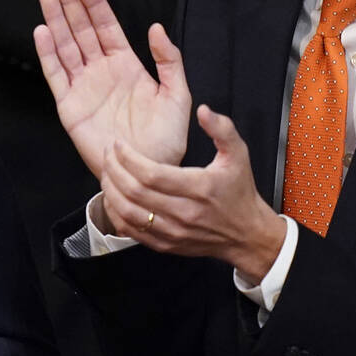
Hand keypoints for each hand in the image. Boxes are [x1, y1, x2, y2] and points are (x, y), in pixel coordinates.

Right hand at [33, 0, 190, 185]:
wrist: (148, 172)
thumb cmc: (166, 139)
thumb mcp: (177, 95)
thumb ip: (169, 60)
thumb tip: (155, 28)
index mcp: (126, 65)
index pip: (107, 27)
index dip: (95, 4)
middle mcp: (101, 72)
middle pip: (81, 30)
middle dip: (70, 3)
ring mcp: (83, 87)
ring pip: (65, 46)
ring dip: (56, 20)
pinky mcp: (69, 106)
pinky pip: (56, 75)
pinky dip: (48, 53)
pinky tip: (42, 31)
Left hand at [99, 105, 286, 281]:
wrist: (247, 235)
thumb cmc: (239, 193)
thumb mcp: (238, 155)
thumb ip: (222, 129)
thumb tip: (203, 111)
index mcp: (199, 188)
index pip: (152, 174)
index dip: (128, 158)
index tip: (118, 144)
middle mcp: (184, 213)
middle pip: (135, 192)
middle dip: (114, 170)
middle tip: (108, 154)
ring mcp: (173, 232)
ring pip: (128, 213)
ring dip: (110, 191)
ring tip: (107, 172)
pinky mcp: (166, 244)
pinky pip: (131, 230)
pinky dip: (116, 213)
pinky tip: (113, 197)